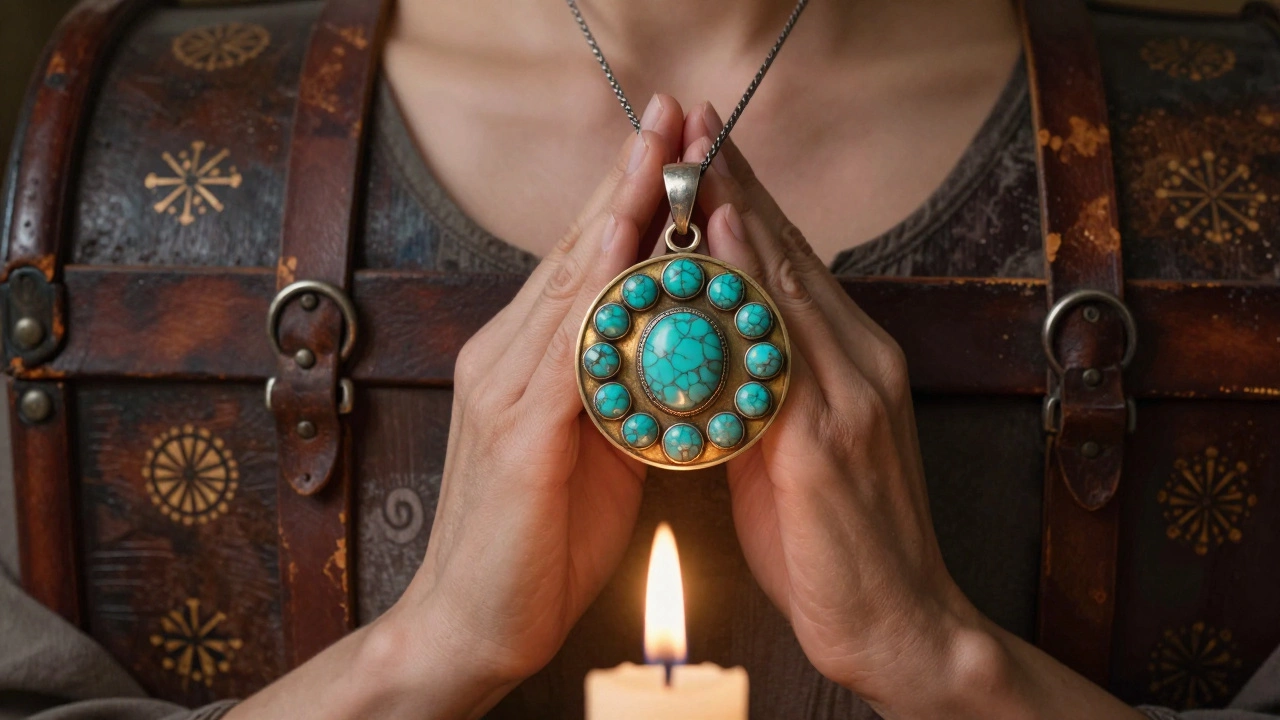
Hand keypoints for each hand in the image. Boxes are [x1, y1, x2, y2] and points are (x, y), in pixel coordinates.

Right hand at [227, 95, 686, 719]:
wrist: (472, 625)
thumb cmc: (544, 539)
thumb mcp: (597, 448)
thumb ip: (624, 388)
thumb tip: (678, 346)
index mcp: (528, 359)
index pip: (585, 262)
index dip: (629, 196)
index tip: (676, 141)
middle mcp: (506, 356)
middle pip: (576, 250)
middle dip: (628, 176)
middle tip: (673, 110)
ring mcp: (503, 387)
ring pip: (569, 282)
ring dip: (618, 209)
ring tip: (659, 146)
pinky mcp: (513, 430)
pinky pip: (562, 346)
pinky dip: (593, 290)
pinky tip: (622, 245)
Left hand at [680, 104, 1142, 719]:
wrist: (901, 623)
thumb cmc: (836, 541)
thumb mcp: (794, 452)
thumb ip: (763, 392)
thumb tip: (712, 354)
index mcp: (853, 361)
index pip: (791, 264)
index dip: (750, 201)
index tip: (710, 150)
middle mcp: (861, 361)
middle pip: (789, 254)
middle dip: (739, 184)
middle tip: (698, 121)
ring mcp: (851, 393)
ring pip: (788, 284)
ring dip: (738, 213)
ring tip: (698, 153)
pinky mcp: (830, 437)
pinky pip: (782, 346)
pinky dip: (749, 288)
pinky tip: (717, 247)